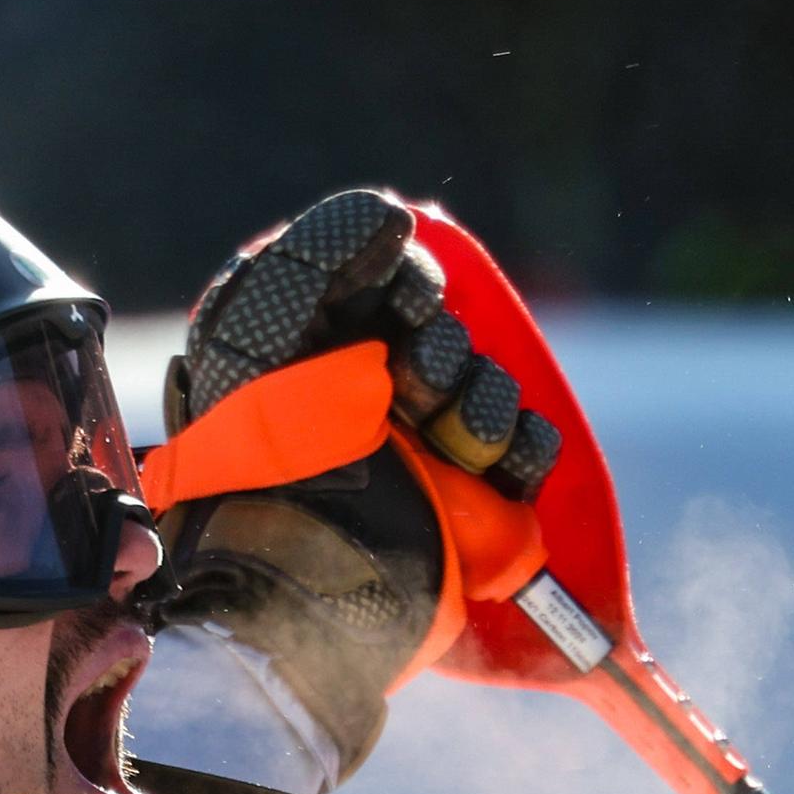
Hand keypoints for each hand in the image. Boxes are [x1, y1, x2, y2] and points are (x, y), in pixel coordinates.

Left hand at [144, 189, 565, 778]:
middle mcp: (368, 393)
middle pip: (449, 325)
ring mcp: (422, 451)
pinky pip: (532, 445)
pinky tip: (479, 468)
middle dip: (434, 353)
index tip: (388, 314)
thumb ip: (316, 251)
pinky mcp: (471, 502)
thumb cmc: (265, 453)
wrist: (308, 574)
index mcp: (312, 348)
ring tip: (434, 442)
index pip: (392, 277)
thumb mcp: (261, 330)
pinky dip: (517, 452)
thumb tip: (397, 219)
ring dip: (473, 406)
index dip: (400, 288)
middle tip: (405, 390)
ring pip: (492, 382)